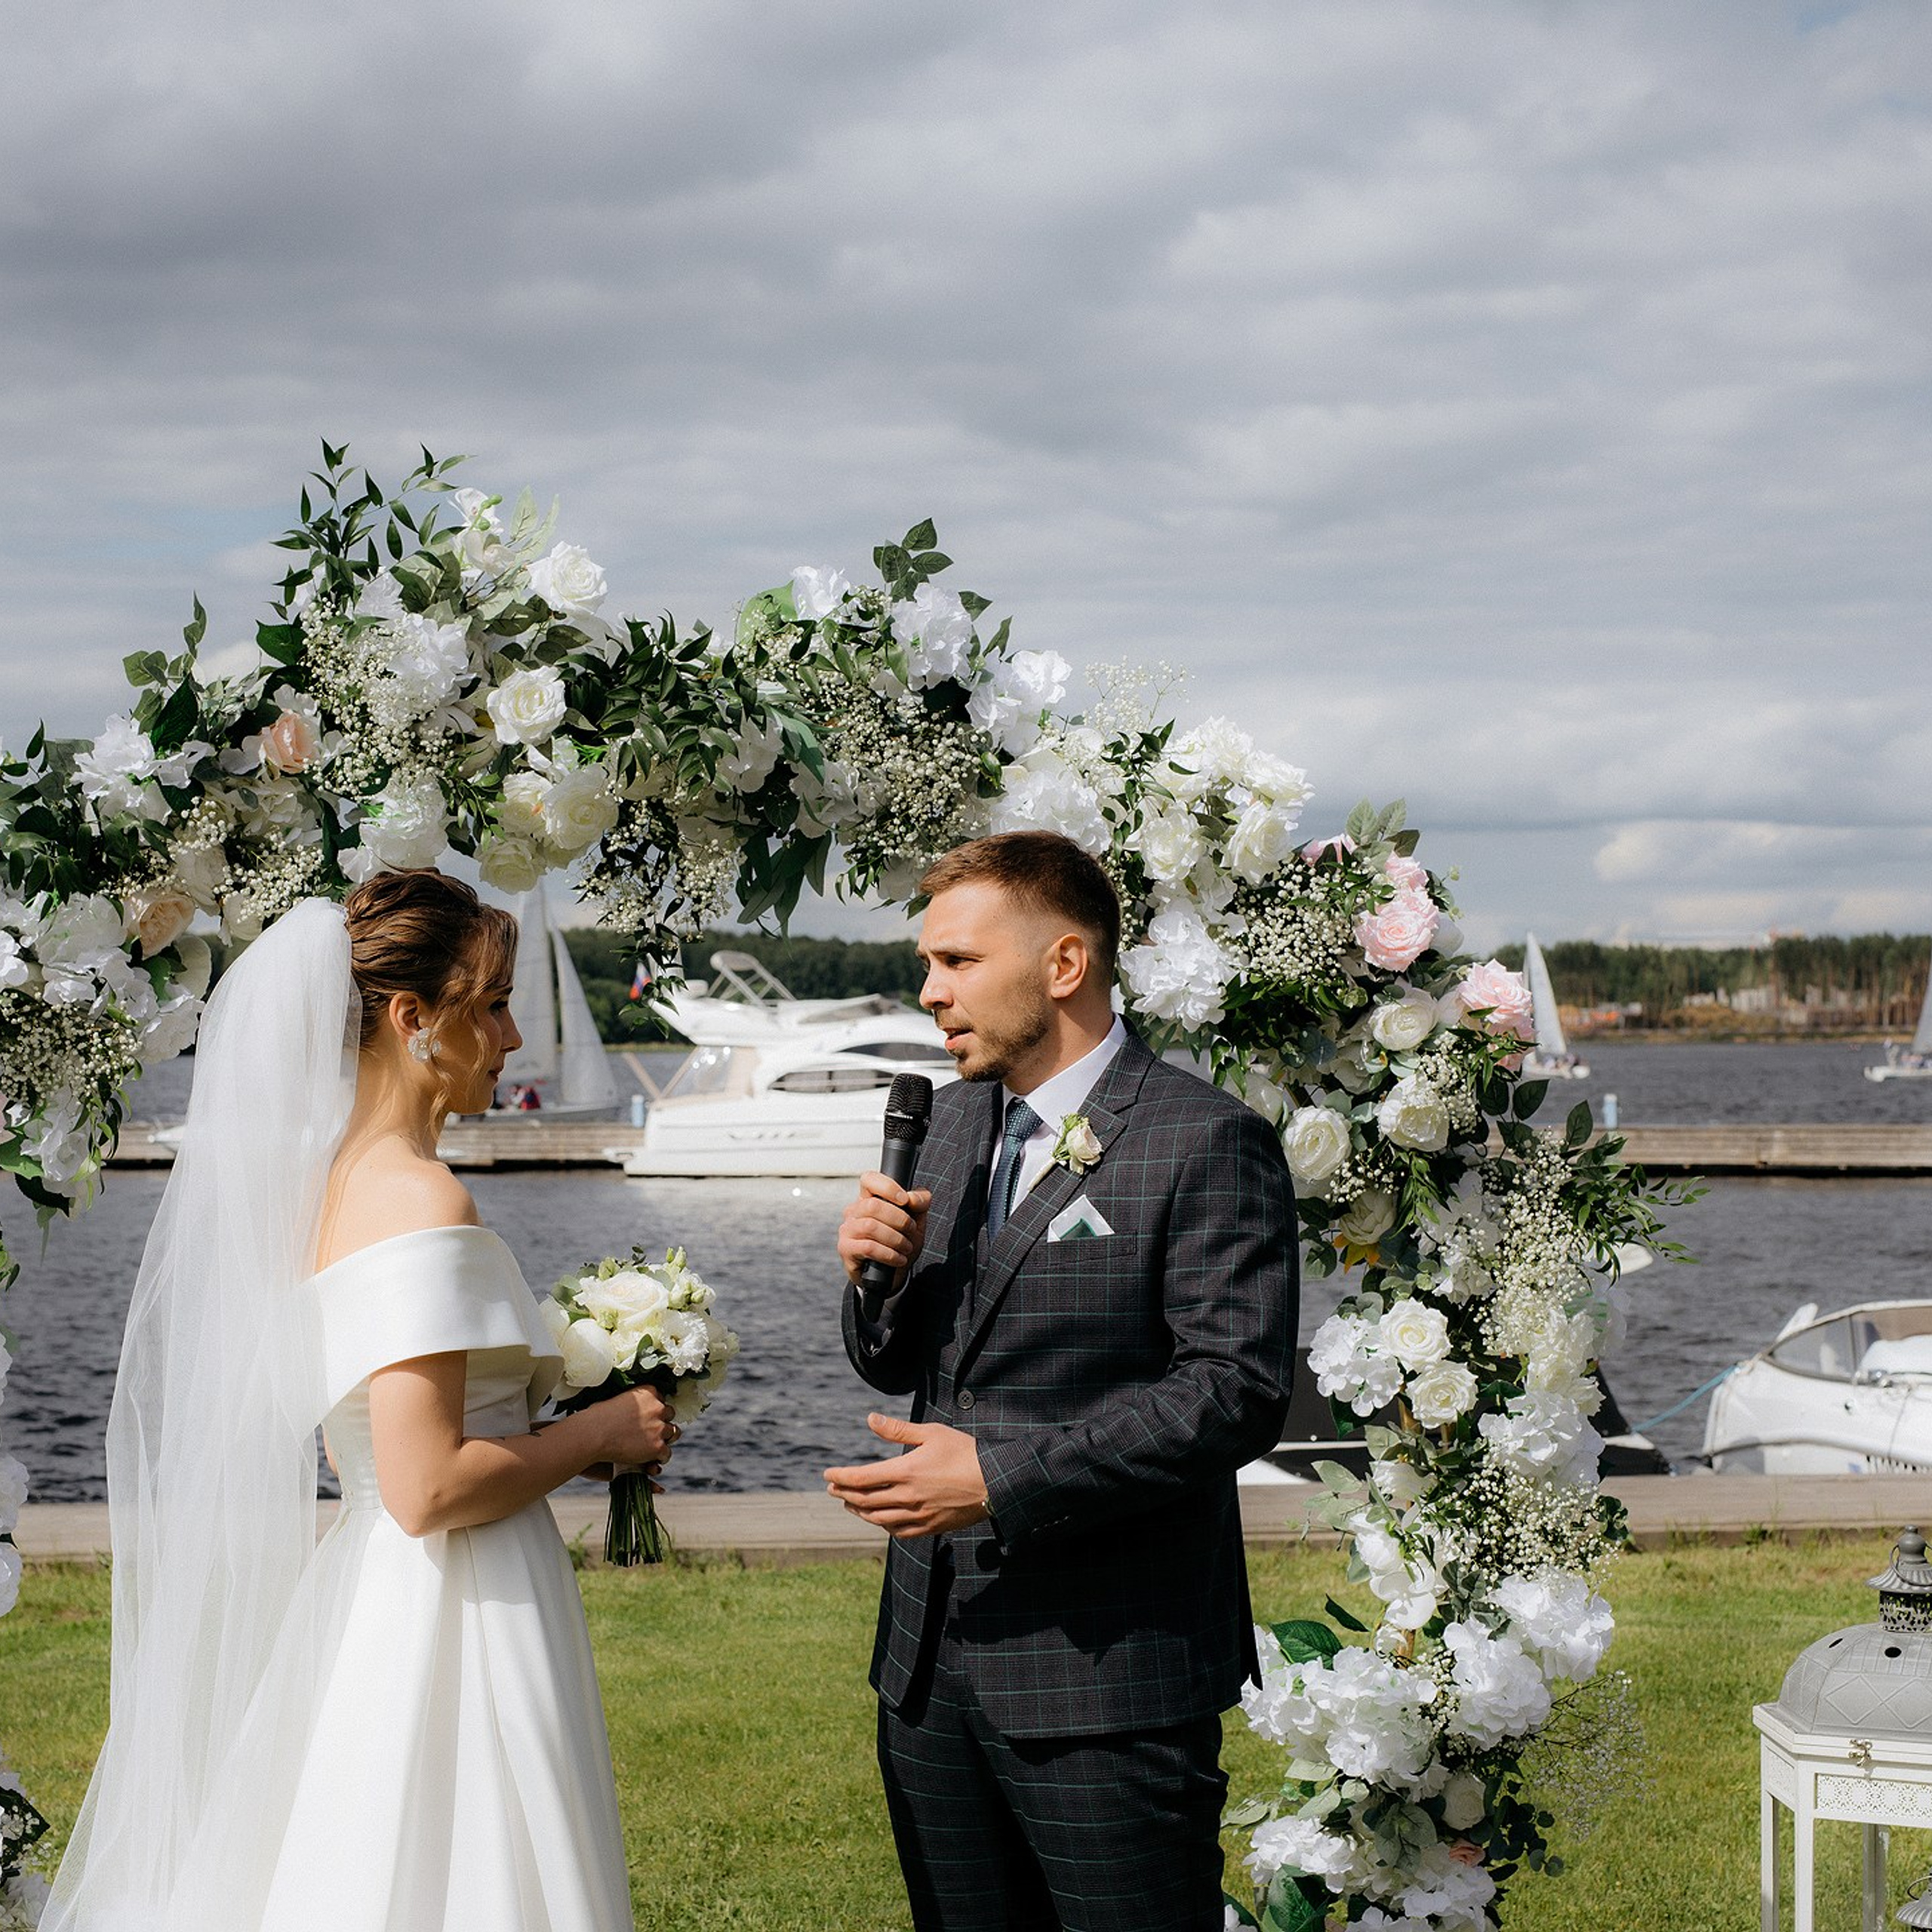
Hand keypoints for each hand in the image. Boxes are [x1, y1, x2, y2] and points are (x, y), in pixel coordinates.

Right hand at [596, 1386, 678, 1470]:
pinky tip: (654, 1458)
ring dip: (664, 1438)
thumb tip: (626, 1406)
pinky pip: (666, 1453)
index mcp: (648, 1392)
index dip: (654, 1409)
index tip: (648, 1415)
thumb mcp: (616, 1399)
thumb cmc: (597, 1418)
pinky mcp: (657, 1447)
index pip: (660, 1398)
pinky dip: (660, 1456)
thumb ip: (629, 1401)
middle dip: (662, 1421)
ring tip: (655, 1444)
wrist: (594, 1434)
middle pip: (670, 1414)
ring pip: (672, 1433)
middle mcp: (658, 1408)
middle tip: (652, 1430)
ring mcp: (659, 1428)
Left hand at [823, 1414, 988, 1537]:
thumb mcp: (931, 1433)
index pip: (861, 1479)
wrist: (995, 1481)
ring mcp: (918, 1516)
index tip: (827, 1474)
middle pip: (864, 1501)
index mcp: (905, 1472)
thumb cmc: (964, 1452)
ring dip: (859, 1512)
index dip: (840, 1477)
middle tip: (832, 1489)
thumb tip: (870, 1418)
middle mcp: (907, 1497)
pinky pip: (897, 1532)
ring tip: (849, 1504)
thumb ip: (898, 1429)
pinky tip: (878, 1519)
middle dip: (844, 1494)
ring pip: (877, 1519)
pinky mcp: (930, 1527)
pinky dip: (882, 1525)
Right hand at [838, 1172, 931, 1286]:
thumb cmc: (900, 1243)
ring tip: (906, 1247)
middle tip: (911, 1231)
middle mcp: (854, 1211)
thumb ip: (919, 1203)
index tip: (905, 1200)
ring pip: (871, 1226)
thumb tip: (913, 1198)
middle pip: (873, 1205)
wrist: (890, 1276)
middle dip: (900, 1219)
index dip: (888, 1186)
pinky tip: (898, 1259)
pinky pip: (868, 1247)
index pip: (869, 1179)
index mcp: (869, 1198)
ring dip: (896, 1238)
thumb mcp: (916, 1221)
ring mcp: (847, 1230)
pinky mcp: (846, 1249)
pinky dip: (889, 1254)